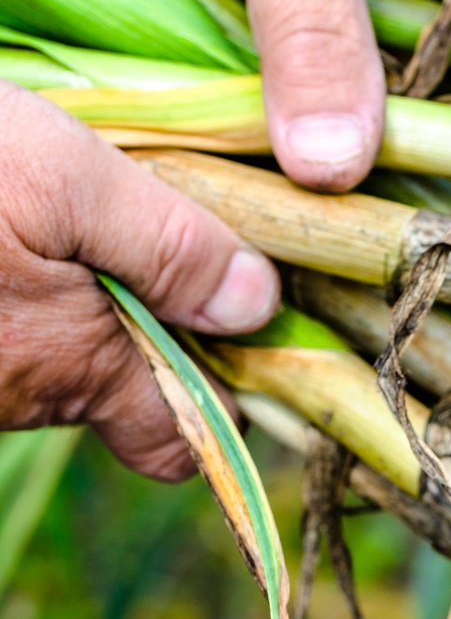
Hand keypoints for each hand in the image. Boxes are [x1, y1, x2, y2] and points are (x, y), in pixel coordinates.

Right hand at [0, 85, 278, 480]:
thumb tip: (256, 304)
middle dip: (148, 329)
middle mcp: (12, 397)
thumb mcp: (60, 175)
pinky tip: (1, 225)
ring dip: (70, 301)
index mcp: (75, 368)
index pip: (178, 443)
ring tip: (63, 218)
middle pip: (114, 391)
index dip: (223, 401)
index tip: (244, 333)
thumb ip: (168, 248)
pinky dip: (8, 289)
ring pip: (43, 361)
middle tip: (165, 239)